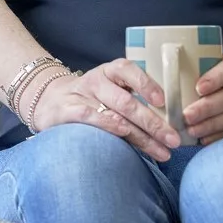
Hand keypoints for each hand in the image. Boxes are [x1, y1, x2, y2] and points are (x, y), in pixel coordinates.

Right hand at [27, 59, 179, 161]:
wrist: (48, 101)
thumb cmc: (90, 99)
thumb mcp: (109, 90)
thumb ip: (134, 99)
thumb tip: (173, 122)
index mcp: (109, 72)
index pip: (128, 70)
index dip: (146, 83)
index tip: (163, 101)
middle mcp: (96, 82)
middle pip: (127, 101)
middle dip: (154, 123)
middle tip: (174, 140)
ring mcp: (81, 97)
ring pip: (115, 114)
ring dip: (141, 136)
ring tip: (163, 152)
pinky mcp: (67, 111)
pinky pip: (90, 118)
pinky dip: (108, 126)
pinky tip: (125, 136)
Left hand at [185, 55, 222, 142]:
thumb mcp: (218, 69)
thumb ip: (197, 71)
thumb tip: (163, 77)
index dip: (215, 78)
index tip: (198, 88)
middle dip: (208, 107)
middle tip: (187, 116)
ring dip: (211, 125)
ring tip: (191, 130)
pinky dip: (219, 136)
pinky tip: (203, 139)